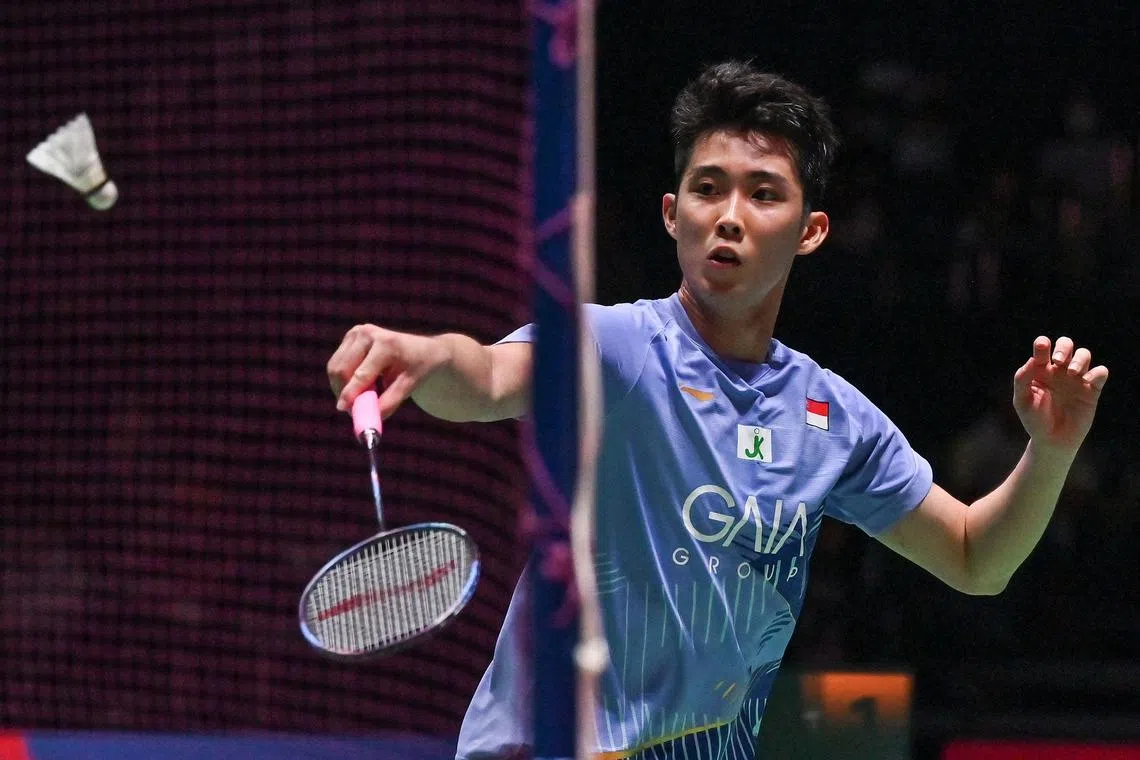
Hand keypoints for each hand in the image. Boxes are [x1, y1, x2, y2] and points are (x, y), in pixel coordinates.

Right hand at [326, 325, 447, 417]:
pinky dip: (344, 379)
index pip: (361, 374)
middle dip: (343, 392)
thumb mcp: (409, 386)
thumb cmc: (417, 368)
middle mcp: (367, 333)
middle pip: (341, 369)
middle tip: (353, 409)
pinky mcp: (349, 337)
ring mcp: (356, 333)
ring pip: (335, 368)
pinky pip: (337, 364)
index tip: (344, 410)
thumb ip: (389, 402)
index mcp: (386, 344)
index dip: (351, 394)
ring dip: (342, 387)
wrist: (421, 350)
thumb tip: (369, 418)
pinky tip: (362, 381)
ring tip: (365, 393)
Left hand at [1012, 336, 1108, 454]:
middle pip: (1066, 345)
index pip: (1042, 349)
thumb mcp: (1022, 401)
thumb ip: (1022, 380)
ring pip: (1084, 355)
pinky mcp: (1091, 390)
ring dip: (1080, 359)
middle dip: (1064, 347)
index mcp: (1040, 370)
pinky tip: (1086, 381)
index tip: (1042, 347)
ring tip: (1072, 373)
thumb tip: (1031, 360)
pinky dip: (1096, 372)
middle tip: (1058, 361)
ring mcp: (1076, 379)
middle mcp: (1059, 371)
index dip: (1042, 344)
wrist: (1052, 441)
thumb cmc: (1035, 420)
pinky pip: (1100, 373)